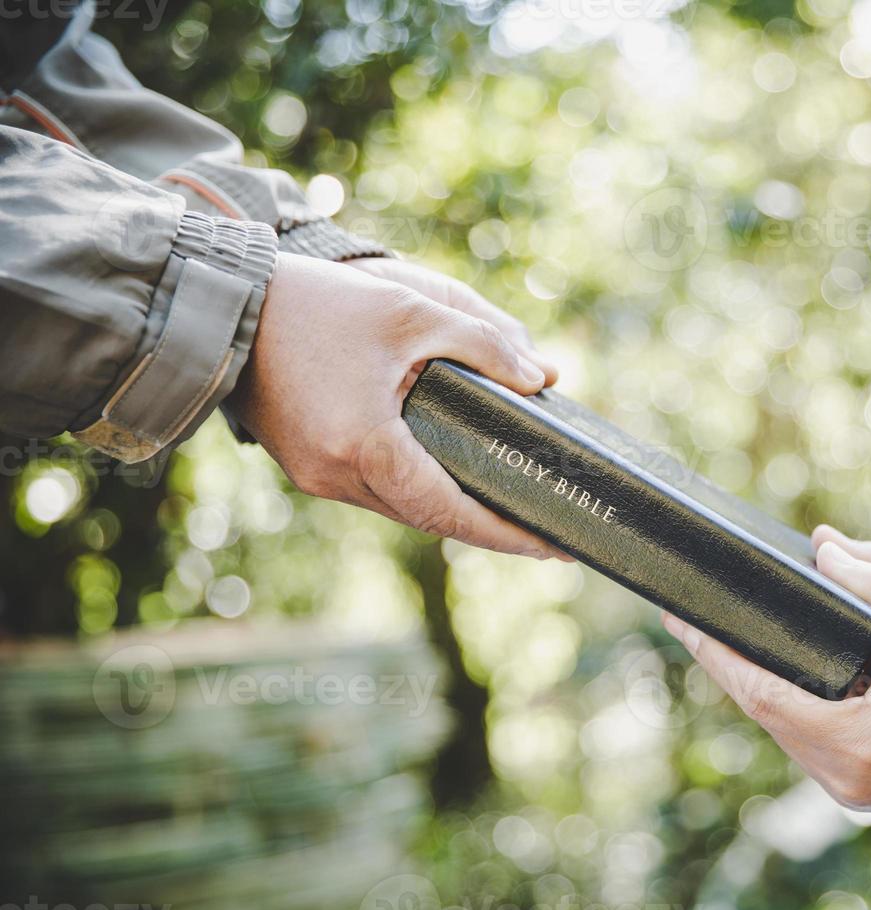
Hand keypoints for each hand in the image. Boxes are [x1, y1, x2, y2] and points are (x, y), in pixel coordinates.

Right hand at [230, 251, 565, 558]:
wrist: (220, 306)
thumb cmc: (316, 304)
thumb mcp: (410, 310)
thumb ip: (483, 344)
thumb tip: (540, 378)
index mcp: (366, 448)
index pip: (452, 511)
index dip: (506, 534)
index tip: (552, 547)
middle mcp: (337, 476)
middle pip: (429, 519)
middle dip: (489, 530)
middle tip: (546, 535)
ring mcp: (315, 477)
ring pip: (400, 509)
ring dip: (451, 513)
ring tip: (507, 510)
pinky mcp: (305, 467)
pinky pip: (374, 493)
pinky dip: (416, 492)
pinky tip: (450, 482)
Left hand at [662, 526, 870, 822]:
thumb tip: (824, 545)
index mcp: (853, 744)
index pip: (761, 694)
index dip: (715, 654)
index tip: (680, 617)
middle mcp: (837, 776)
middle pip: (763, 711)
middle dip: (726, 663)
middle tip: (689, 615)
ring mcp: (842, 789)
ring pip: (780, 727)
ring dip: (755, 683)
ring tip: (721, 635)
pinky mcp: (851, 787)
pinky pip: (803, 738)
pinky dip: (787, 701)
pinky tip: (772, 668)